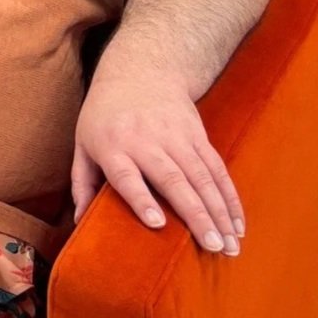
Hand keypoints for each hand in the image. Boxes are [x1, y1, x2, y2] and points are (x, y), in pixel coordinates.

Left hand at [72, 69, 243, 254]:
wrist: (138, 71)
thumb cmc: (104, 115)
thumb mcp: (83, 142)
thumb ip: (82, 182)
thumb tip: (79, 221)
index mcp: (112, 146)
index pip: (126, 175)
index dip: (140, 198)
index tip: (157, 223)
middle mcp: (146, 140)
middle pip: (172, 179)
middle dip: (195, 214)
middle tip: (211, 246)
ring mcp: (175, 136)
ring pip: (201, 177)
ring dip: (219, 212)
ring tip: (230, 245)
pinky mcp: (197, 134)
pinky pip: (217, 169)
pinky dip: (230, 197)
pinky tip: (238, 223)